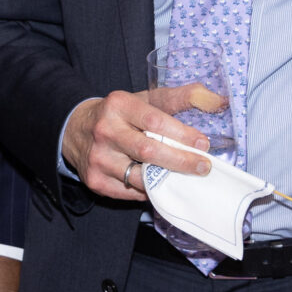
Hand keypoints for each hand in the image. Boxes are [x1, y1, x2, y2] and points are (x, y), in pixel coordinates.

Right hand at [61, 86, 220, 202]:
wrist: (74, 130)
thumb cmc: (119, 115)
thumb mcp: (143, 100)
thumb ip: (178, 98)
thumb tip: (217, 100)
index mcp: (118, 105)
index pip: (154, 121)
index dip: (182, 134)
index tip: (203, 144)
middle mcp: (105, 130)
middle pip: (148, 151)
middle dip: (181, 161)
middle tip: (204, 167)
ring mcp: (98, 158)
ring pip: (140, 177)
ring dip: (167, 180)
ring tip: (185, 178)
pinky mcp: (95, 181)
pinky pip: (131, 193)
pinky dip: (149, 190)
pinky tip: (159, 183)